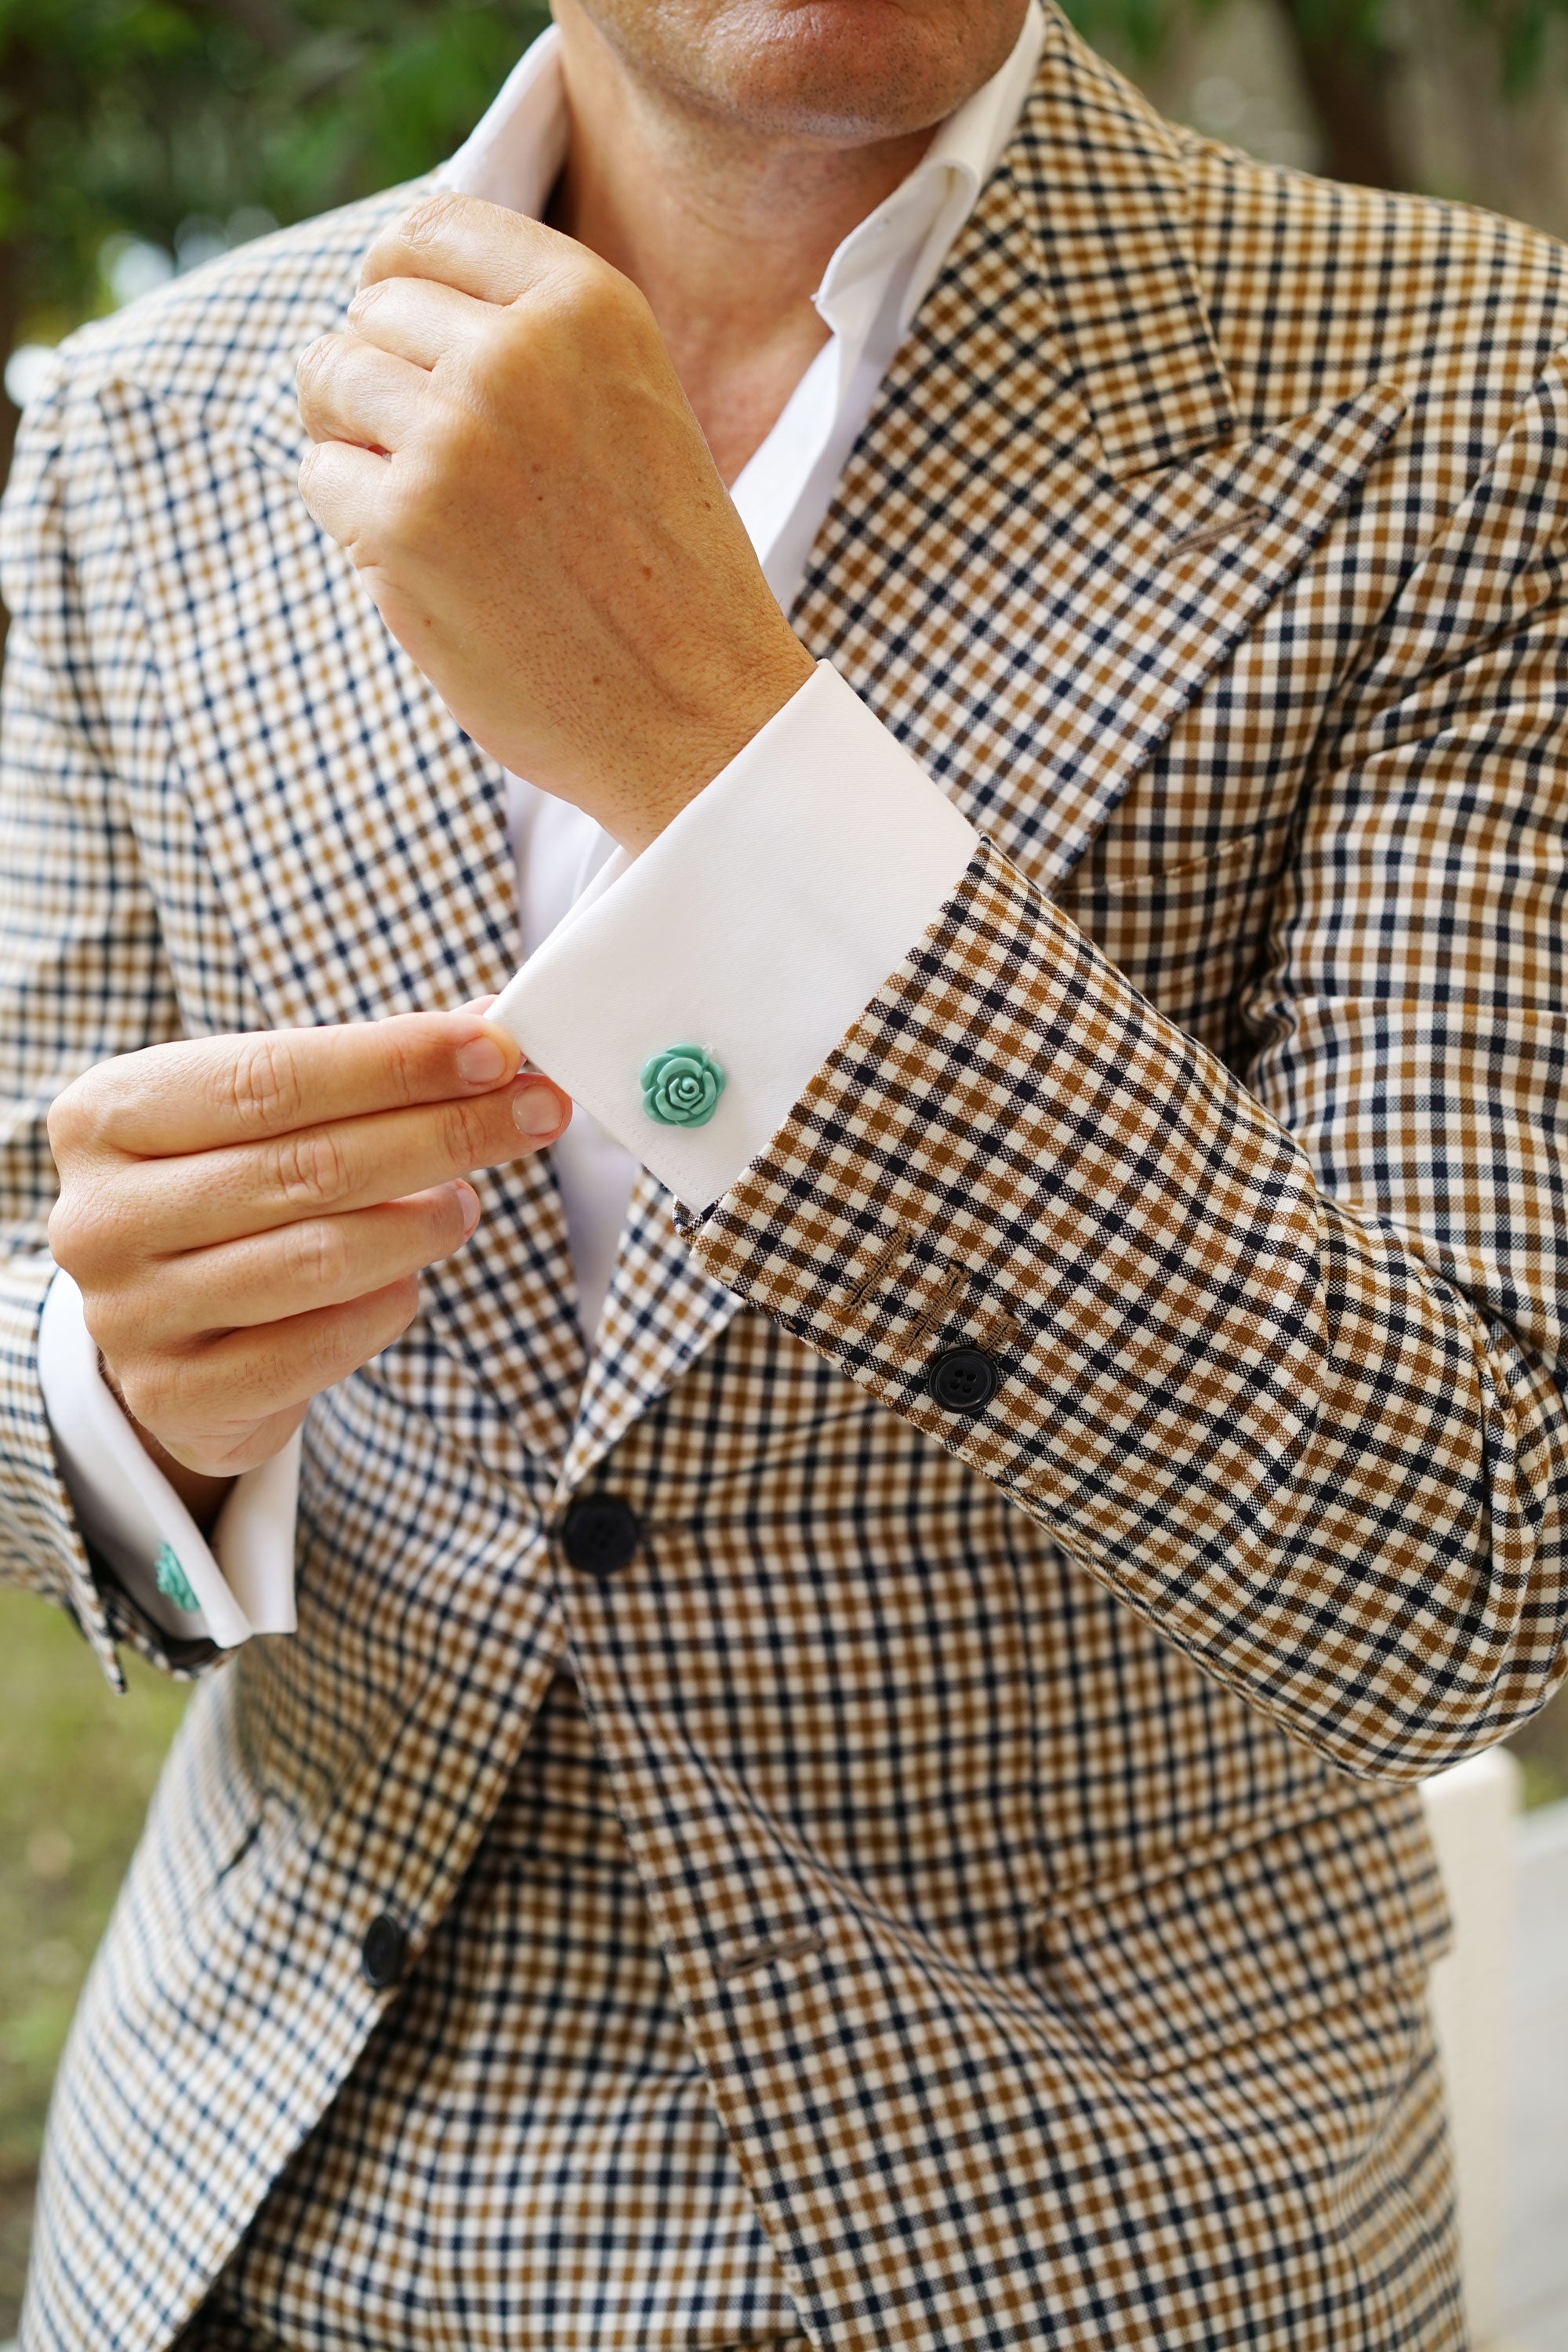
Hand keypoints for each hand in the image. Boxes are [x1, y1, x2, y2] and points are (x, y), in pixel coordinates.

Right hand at [46, 1014, 569, 1501]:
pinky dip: (383, 1309)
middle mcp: (101, 1213)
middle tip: (534, 1112)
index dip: (394, 1062)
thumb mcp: (268, 1115)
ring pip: (316, 1260)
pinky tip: (409, 1282)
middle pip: (305, 1166)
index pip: (271, 1078)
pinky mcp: (174, 1394)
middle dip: (441, 1132)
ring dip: (420, 1224)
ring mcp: (128, 1314)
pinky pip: (314, 1348)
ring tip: (467, 1203)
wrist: (165, 1326)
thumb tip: (491, 1022)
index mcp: (108, 1113)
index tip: (497, 1048)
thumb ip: (367, 1069)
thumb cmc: (229, 1191)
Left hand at [294, 191, 815, 854]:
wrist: (698, 713)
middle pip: (371, 309)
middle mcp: (518, 351)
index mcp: (586, 304)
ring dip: (357, 445)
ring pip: (328, 380)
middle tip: (442, 468)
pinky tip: (432, 568)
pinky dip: (354, 523)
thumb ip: (531, 336)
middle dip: (384, 380)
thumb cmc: (662, 572)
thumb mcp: (628, 403)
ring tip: (434, 511)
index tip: (421, 353)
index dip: (402, 288)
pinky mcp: (404, 526)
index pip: (429, 227)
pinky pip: (320, 477)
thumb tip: (384, 292)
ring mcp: (454, 435)